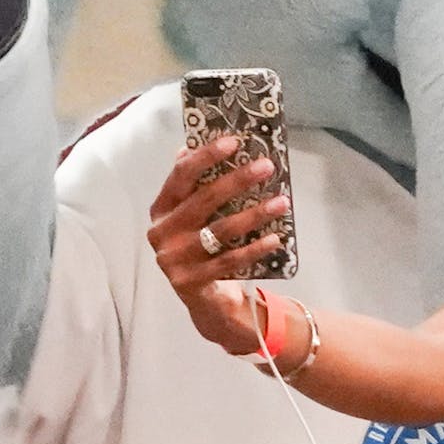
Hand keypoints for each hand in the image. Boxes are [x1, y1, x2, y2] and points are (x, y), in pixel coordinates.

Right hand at [147, 136, 289, 354]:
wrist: (205, 301)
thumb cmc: (203, 249)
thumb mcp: (196, 218)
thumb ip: (197, 187)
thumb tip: (205, 146)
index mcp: (161, 210)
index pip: (181, 176)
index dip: (205, 156)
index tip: (233, 141)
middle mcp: (161, 233)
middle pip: (204, 199)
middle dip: (238, 180)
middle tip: (267, 166)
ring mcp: (174, 259)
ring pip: (221, 230)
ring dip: (255, 213)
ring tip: (282, 202)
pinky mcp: (190, 282)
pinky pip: (230, 260)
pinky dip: (255, 248)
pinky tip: (276, 238)